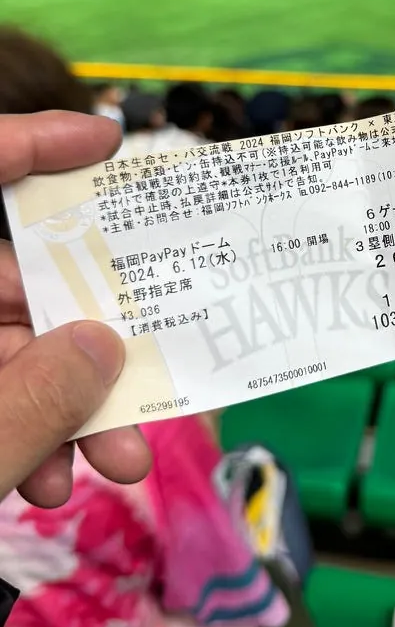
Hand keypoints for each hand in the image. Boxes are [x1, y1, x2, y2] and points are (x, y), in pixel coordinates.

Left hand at [0, 111, 151, 506]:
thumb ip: (31, 401)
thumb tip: (105, 347)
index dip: (31, 146)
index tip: (107, 145)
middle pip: (4, 285)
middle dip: (87, 338)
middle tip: (148, 384)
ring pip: (4, 354)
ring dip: (67, 405)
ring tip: (114, 459)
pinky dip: (24, 435)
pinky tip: (48, 481)